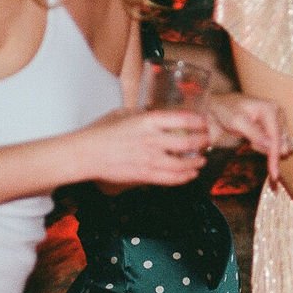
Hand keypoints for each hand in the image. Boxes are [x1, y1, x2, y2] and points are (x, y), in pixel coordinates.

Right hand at [75, 107, 210, 187]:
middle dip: (203, 141)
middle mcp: (153, 139)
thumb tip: (153, 114)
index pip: (182, 118)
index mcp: (148, 120)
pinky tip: (190, 174)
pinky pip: (172, 178)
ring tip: (201, 160)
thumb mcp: (122, 113)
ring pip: (184, 163)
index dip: (198, 121)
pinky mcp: (145, 175)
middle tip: (206, 140)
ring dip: (197, 162)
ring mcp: (150, 159)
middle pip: (188, 141)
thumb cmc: (100, 132)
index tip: (203, 122)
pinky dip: (185, 177)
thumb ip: (141, 114)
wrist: (85, 153)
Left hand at [203, 91, 288, 181]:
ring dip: (267, 150)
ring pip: (280, 146)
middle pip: (281, 144)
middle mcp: (278, 115)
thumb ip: (255, 134)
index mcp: (271, 110)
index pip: (277, 138)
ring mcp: (277, 122)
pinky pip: (277, 145)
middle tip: (250, 144)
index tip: (274, 175)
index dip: (275, 157)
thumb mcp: (237, 122)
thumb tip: (271, 146)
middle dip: (269, 152)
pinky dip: (268, 150)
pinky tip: (254, 143)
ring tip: (250, 141)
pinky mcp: (274, 129)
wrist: (218, 107)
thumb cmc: (226, 111)